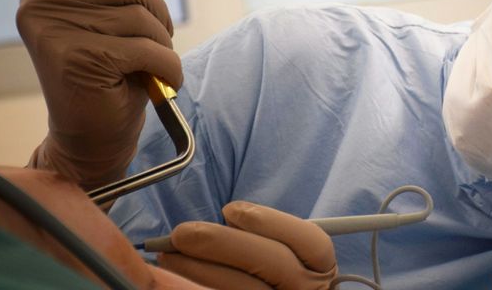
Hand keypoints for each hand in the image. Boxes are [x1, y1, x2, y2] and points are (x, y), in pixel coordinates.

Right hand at [19, 0, 181, 189]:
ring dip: (162, 43)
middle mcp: (40, 6)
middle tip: (148, 43)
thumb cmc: (112, 70)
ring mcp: (54, 33)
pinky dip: (167, 67)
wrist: (95, 136)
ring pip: (140, 16)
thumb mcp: (120, 11)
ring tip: (147, 65)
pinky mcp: (76, 60)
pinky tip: (159, 82)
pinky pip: (147, 48)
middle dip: (154, 12)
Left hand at [158, 201, 337, 289]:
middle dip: (222, 244)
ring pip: (243, 289)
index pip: (311, 243)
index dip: (270, 222)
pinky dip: (194, 289)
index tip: (230, 210)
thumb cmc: (276, 277)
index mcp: (321, 269)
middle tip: (182, 233)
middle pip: (273, 264)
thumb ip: (265, 237)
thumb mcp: (286, 255)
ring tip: (169, 256)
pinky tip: (174, 280)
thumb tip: (224, 219)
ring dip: (198, 270)